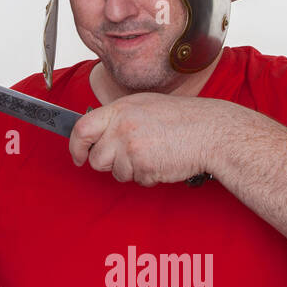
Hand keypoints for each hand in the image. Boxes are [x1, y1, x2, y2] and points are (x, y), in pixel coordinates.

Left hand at [69, 94, 226, 186]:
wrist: (211, 131)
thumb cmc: (182, 118)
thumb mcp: (144, 106)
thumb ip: (119, 118)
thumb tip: (98, 134)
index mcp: (120, 109)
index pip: (82, 128)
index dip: (75, 146)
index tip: (78, 156)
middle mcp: (122, 127)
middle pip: (96, 158)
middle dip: (110, 164)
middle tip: (130, 157)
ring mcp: (132, 147)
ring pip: (117, 173)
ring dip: (132, 171)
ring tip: (153, 154)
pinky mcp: (144, 166)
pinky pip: (137, 180)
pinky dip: (149, 177)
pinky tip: (163, 161)